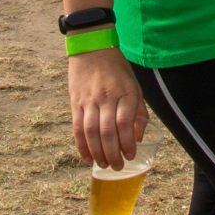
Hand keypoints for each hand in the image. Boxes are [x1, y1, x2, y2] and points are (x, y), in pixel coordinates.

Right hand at [68, 49, 148, 169]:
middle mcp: (106, 98)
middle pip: (107, 132)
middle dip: (113, 154)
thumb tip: (138, 138)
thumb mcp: (135, 86)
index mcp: (124, 93)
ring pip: (91, 132)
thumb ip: (138, 112)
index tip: (131, 155)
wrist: (92, 48)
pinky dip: (81, 145)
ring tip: (103, 165)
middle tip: (117, 166)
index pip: (125, 124)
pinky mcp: (75, 103)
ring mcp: (89, 101)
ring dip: (97, 153)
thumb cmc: (117, 69)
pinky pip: (77, 128)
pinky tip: (87, 157)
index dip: (127, 143)